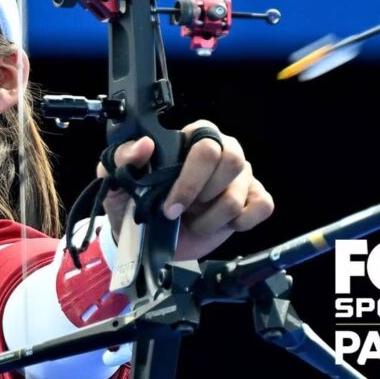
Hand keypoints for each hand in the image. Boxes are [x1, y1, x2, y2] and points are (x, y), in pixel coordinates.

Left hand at [98, 120, 273, 259]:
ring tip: (194, 221)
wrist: (146, 239)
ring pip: (238, 196)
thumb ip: (122, 157)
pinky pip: (262, 207)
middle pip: (233, 162)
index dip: (190, 179)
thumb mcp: (117, 180)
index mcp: (191, 139)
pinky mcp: (254, 199)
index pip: (206, 146)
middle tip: (181, 213)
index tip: (170, 206)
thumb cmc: (134, 202)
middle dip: (203, 197)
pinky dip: (239, 223)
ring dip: (210, 219)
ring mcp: (240, 176)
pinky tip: (220, 224)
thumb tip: (144, 145)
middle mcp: (221, 150)